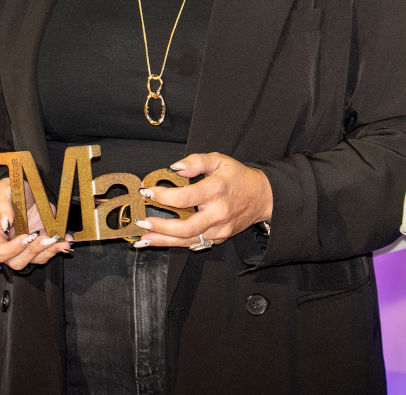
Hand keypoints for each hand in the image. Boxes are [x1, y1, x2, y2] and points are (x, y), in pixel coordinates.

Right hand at [0, 177, 72, 270]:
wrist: (24, 188)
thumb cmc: (8, 190)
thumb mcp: (2, 190)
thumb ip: (2, 206)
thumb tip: (6, 223)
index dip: (12, 249)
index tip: (26, 236)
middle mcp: (8, 244)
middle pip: (17, 261)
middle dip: (33, 251)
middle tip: (45, 238)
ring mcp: (25, 246)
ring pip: (34, 260)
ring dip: (48, 252)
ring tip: (60, 241)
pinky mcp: (39, 243)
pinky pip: (47, 252)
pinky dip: (58, 248)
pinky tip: (66, 239)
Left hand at [132, 152, 272, 249]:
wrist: (263, 197)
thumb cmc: (238, 177)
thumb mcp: (219, 160)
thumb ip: (196, 161)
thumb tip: (175, 168)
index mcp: (216, 190)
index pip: (185, 197)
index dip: (163, 196)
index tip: (147, 192)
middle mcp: (218, 213)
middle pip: (185, 227)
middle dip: (160, 226)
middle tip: (142, 221)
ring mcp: (219, 229)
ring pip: (188, 240)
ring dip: (163, 241)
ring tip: (143, 239)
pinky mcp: (220, 238)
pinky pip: (196, 243)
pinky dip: (177, 244)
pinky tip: (161, 242)